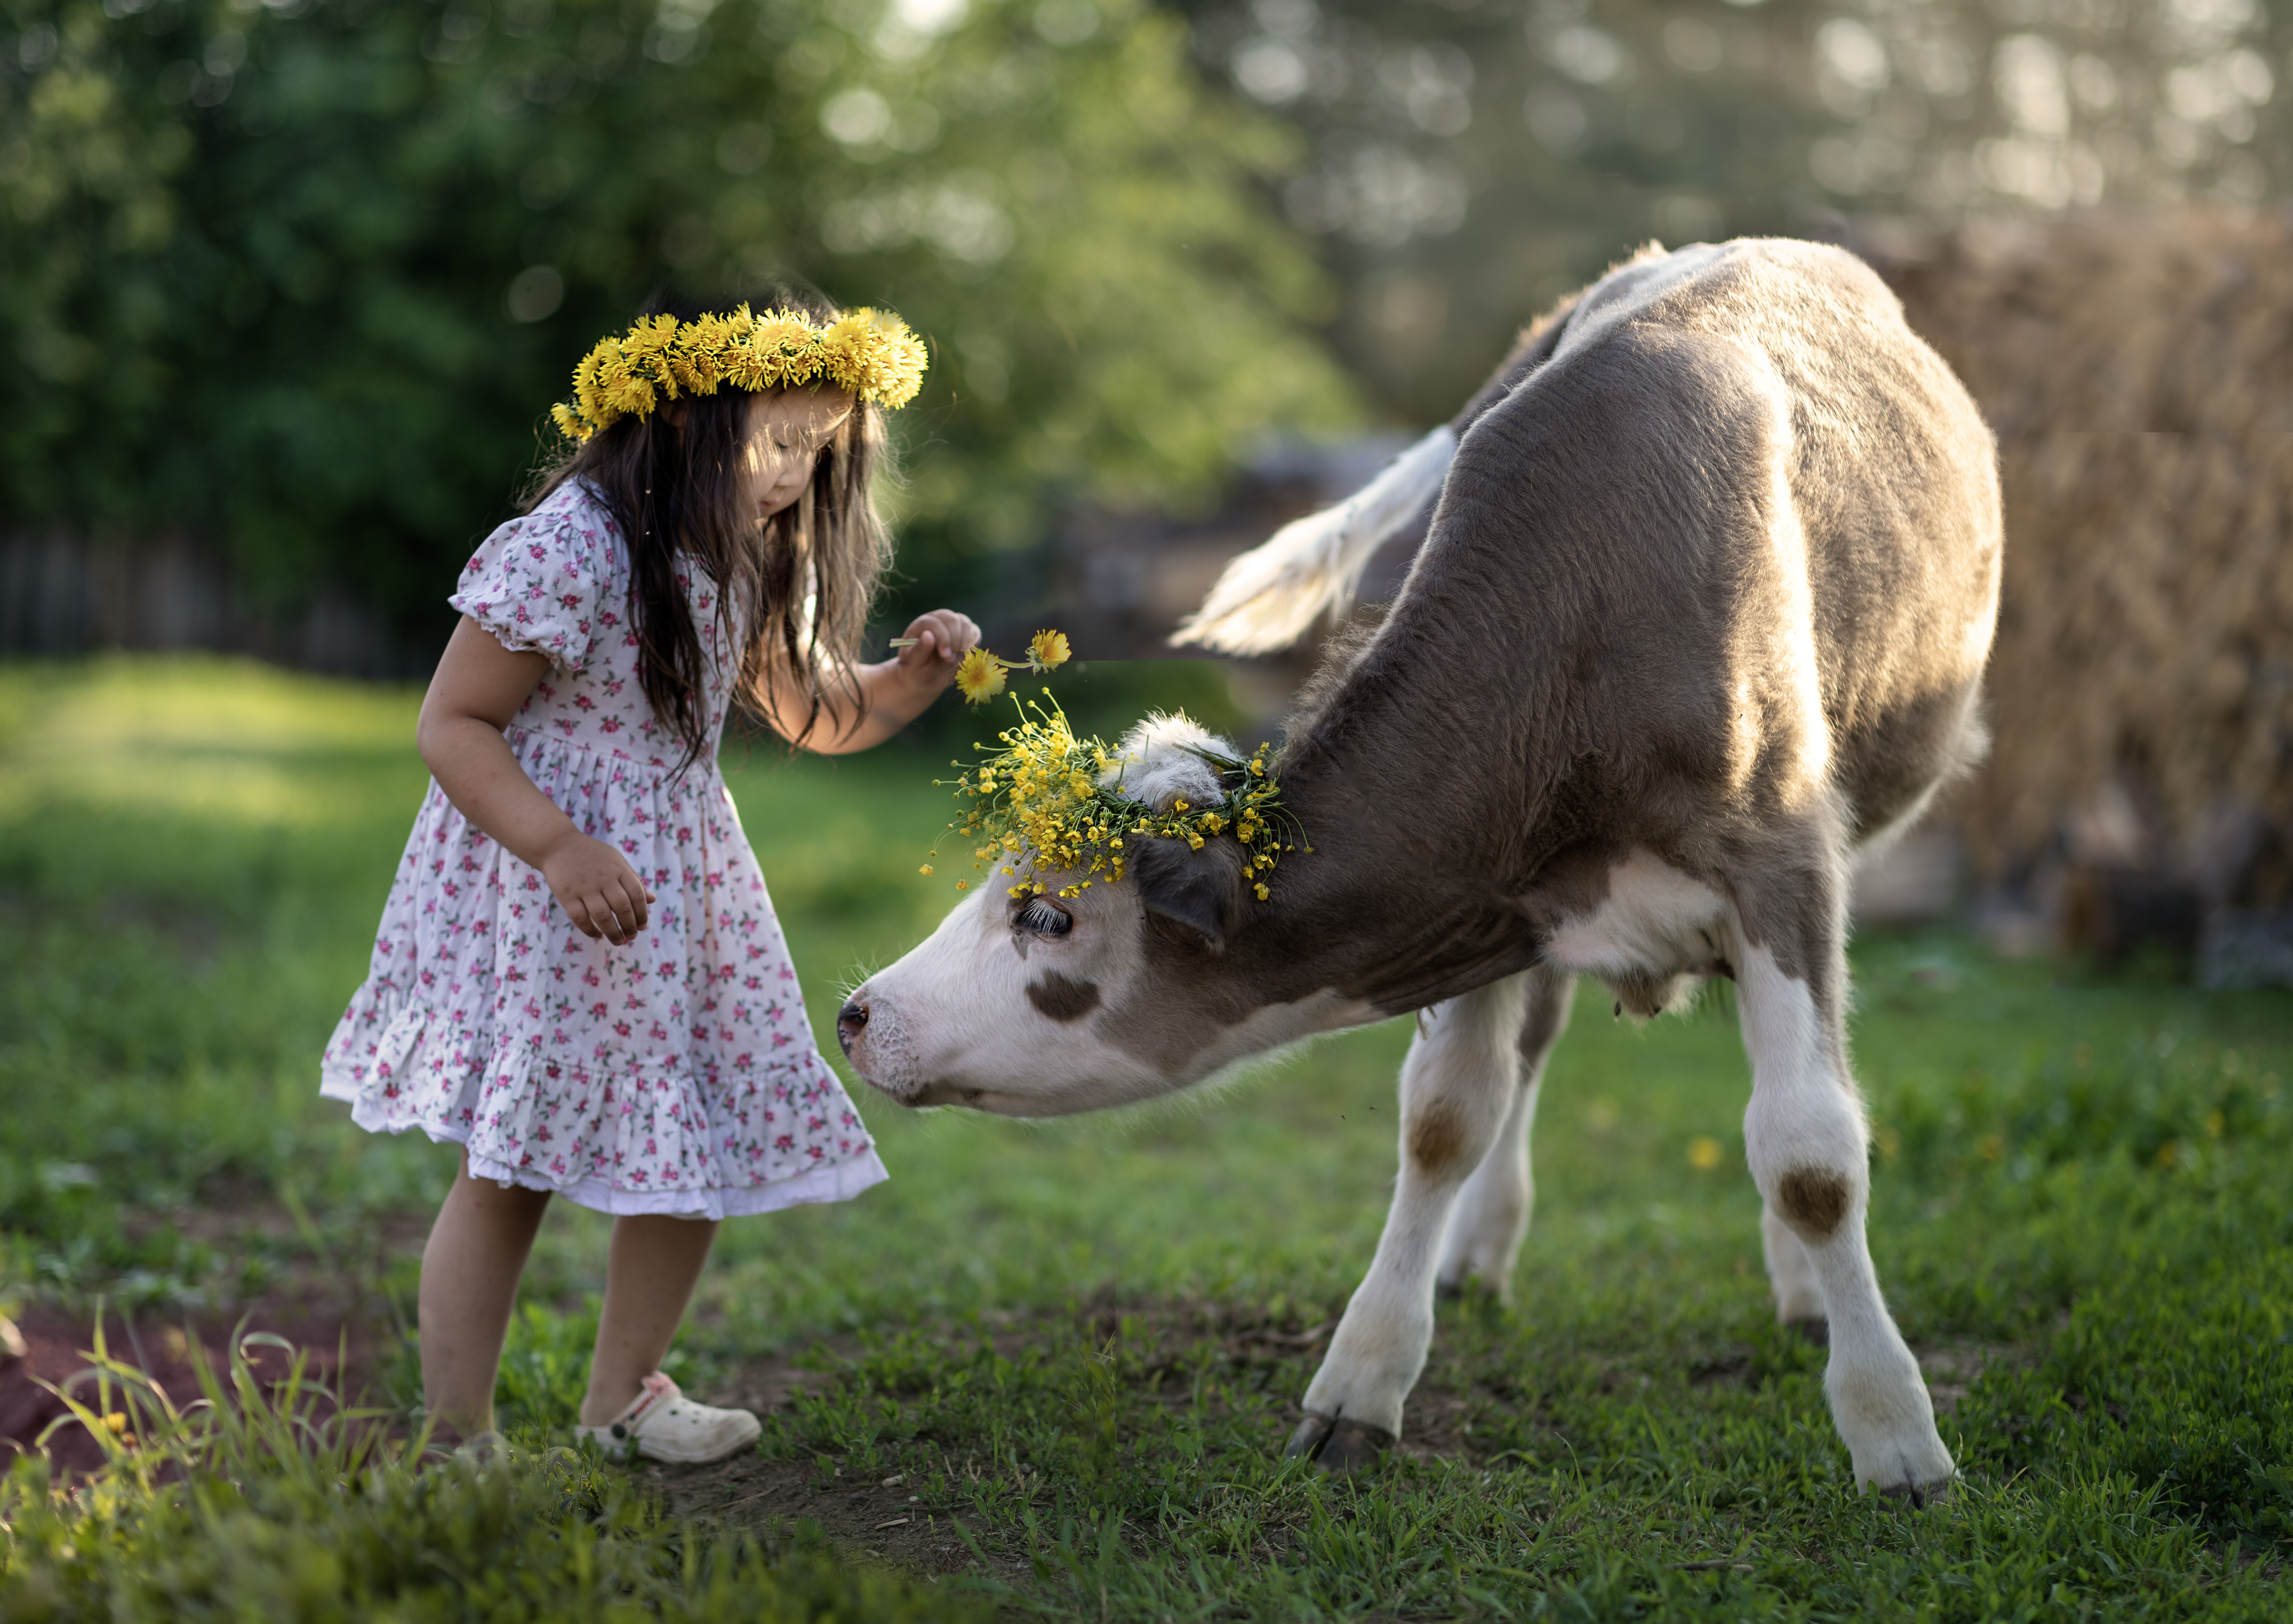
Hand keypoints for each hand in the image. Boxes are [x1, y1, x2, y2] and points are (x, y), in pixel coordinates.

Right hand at [539, 833, 655, 944]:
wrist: (559, 845)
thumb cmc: (593, 856)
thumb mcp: (617, 861)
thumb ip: (634, 880)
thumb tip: (652, 900)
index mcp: (619, 869)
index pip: (637, 896)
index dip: (642, 914)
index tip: (642, 926)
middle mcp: (604, 878)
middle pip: (622, 908)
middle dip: (630, 927)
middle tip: (631, 936)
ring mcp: (584, 887)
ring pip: (603, 916)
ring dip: (613, 933)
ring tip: (619, 941)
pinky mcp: (566, 894)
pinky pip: (580, 918)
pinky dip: (590, 930)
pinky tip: (597, 935)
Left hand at [888, 609, 980, 694]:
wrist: (926, 678)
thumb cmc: (916, 670)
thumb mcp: (913, 664)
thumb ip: (918, 650)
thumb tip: (927, 635)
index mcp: (921, 626)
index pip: (935, 623)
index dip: (943, 637)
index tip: (945, 655)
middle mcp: (937, 621)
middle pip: (952, 619)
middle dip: (954, 641)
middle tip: (949, 660)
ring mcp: (951, 626)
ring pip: (965, 623)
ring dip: (964, 643)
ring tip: (954, 660)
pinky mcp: (964, 634)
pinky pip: (974, 631)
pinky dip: (973, 643)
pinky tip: (965, 655)